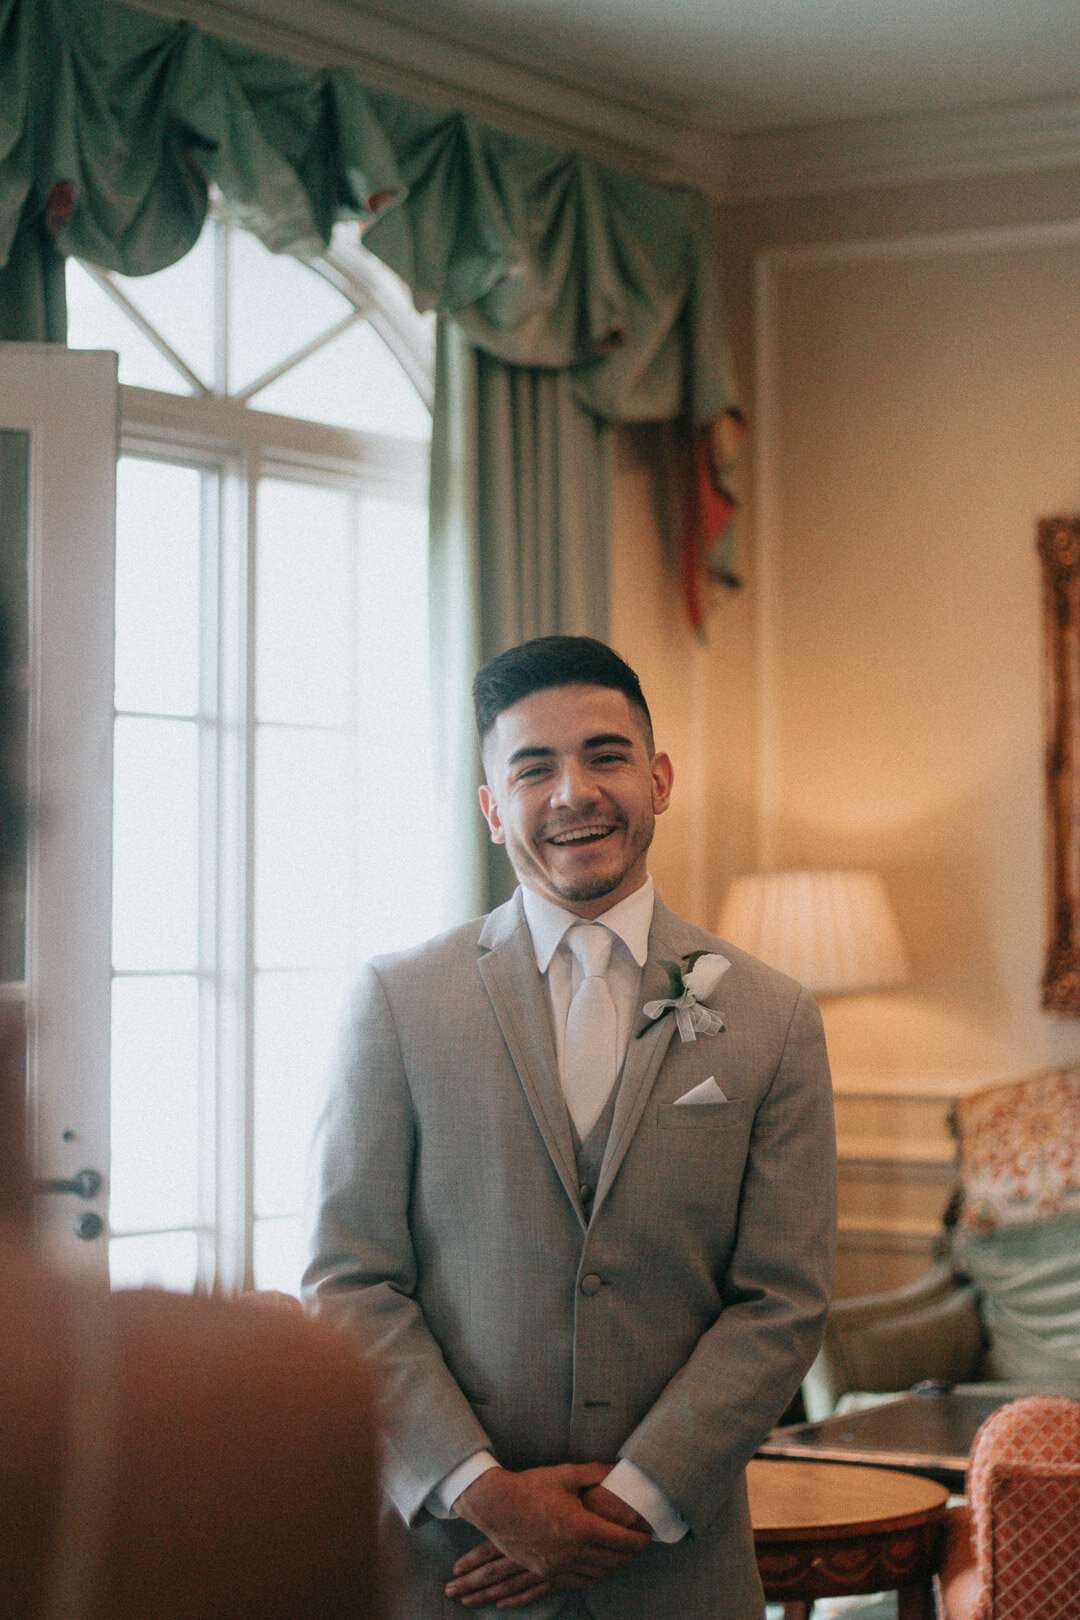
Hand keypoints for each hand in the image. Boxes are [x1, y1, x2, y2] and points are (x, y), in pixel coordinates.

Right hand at [445, 1464, 649, 1608]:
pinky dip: (593, 1576)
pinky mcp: (546, 1572)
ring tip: (621, 1556)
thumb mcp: (566, 1474)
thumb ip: (595, 1473)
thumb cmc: (530, 1487)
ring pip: (598, 1575)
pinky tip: (596, 1568)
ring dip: (614, 1567)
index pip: (623, 1541)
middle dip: (631, 1554)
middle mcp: (574, 1552)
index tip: (648, 1534)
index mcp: (582, 1528)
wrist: (495, 1506)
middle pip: (614, 1561)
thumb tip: (615, 1468)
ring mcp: (559, 1566)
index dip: (640, 1540)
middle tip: (638, 1544)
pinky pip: (577, 1581)